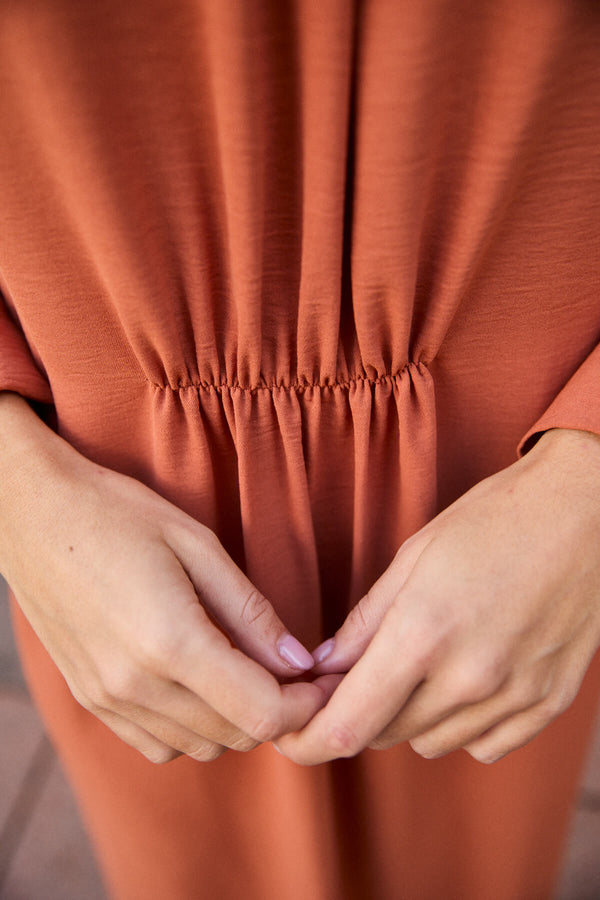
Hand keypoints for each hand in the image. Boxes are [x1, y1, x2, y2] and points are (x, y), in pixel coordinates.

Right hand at [0, 394, 335, 763]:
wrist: (30, 514)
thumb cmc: (118, 514)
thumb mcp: (197, 545)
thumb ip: (251, 611)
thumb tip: (298, 661)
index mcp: (171, 642)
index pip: (261, 713)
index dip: (305, 704)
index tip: (319, 679)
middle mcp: (136, 685)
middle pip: (235, 736)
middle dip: (276, 710)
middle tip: (290, 669)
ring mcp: (107, 699)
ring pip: (199, 747)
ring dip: (234, 720)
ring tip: (244, 670)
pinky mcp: (90, 699)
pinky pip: (157, 745)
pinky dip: (191, 728)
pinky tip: (196, 683)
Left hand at [276, 428, 599, 765]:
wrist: (586, 511)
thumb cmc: (494, 519)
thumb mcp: (414, 556)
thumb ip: (365, 621)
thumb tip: (324, 667)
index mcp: (424, 633)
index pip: (347, 725)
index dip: (307, 740)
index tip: (290, 734)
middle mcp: (469, 678)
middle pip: (384, 734)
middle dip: (359, 710)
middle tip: (360, 672)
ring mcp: (514, 695)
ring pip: (430, 742)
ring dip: (409, 715)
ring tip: (422, 663)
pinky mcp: (549, 702)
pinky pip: (483, 745)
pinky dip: (461, 724)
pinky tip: (465, 679)